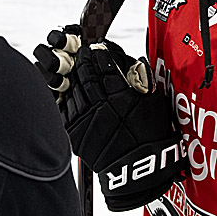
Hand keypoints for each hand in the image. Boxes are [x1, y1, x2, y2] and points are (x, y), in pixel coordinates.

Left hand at [33, 27, 185, 211]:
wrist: (138, 169)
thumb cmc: (150, 134)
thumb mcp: (152, 100)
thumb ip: (138, 76)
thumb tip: (122, 57)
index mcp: (122, 94)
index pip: (103, 63)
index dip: (97, 52)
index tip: (96, 46)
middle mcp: (101, 104)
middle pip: (84, 72)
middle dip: (81, 59)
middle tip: (81, 52)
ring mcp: (85, 119)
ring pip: (71, 87)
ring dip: (70, 74)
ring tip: (72, 67)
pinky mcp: (75, 132)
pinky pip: (64, 107)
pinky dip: (64, 96)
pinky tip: (66, 88)